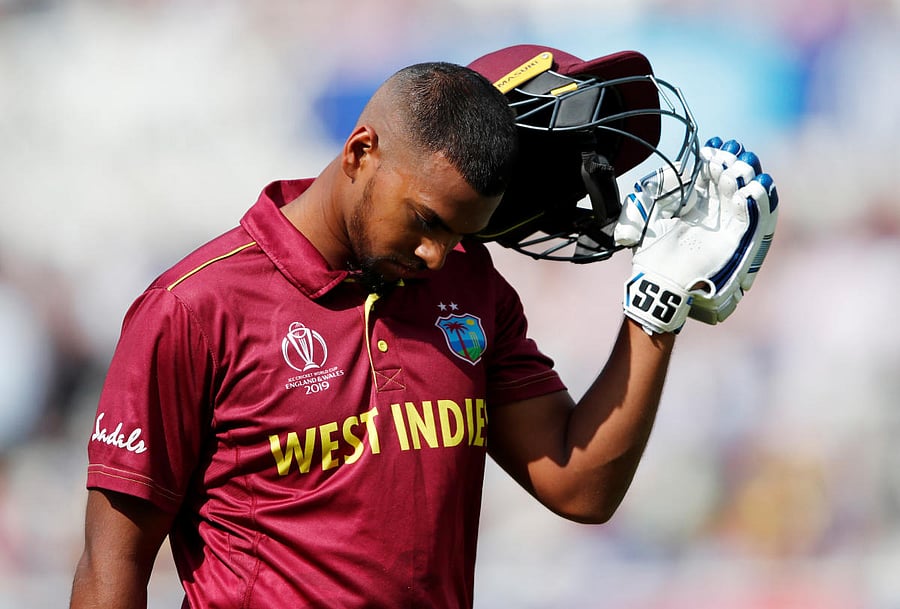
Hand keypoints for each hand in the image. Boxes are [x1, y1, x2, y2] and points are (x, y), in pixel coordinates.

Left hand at [614, 137, 778, 332]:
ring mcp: (726, 227)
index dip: (716, 159)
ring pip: (745, 196)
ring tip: (735, 169)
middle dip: (733, 164)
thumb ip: (660, 187)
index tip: (714, 147)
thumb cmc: (650, 251)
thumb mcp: (648, 211)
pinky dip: (753, 203)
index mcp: (695, 206)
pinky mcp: (736, 243)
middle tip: (728, 154)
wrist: (657, 280)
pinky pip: (751, 220)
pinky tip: (745, 191)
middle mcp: (714, 214)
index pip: (712, 176)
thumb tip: (681, 167)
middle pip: (732, 182)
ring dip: (745, 179)